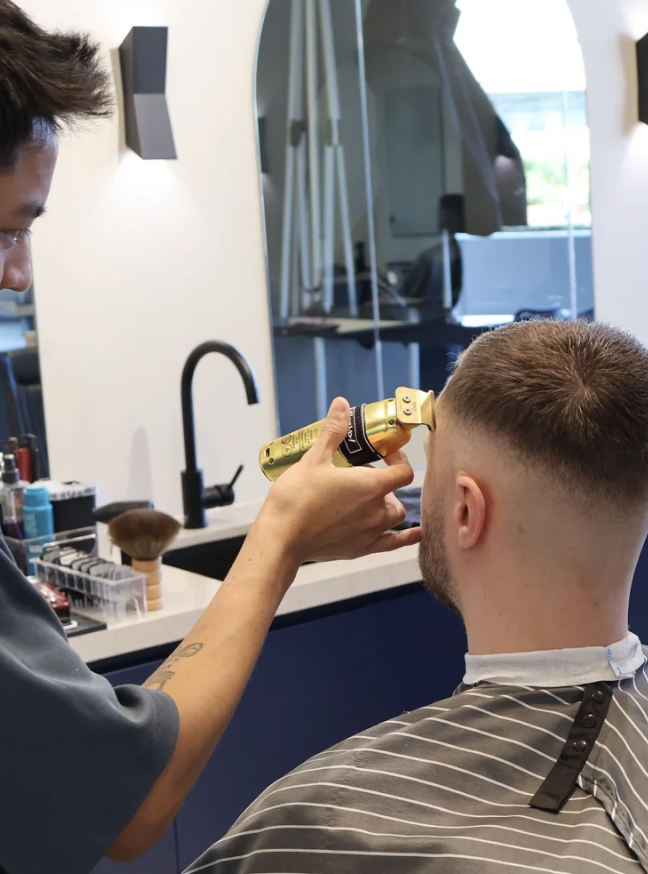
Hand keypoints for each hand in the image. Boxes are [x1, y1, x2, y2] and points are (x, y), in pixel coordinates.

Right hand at [255, 397, 421, 563]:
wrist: (282, 536)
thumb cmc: (297, 497)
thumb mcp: (314, 459)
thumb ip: (333, 432)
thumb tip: (341, 405)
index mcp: (371, 486)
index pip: (403, 470)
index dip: (397, 459)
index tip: (383, 454)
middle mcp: (377, 511)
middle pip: (396, 494)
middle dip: (384, 484)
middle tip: (360, 477)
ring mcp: (371, 533)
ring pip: (394, 517)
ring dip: (387, 506)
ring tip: (367, 500)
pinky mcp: (361, 550)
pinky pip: (393, 544)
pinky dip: (406, 538)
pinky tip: (415, 534)